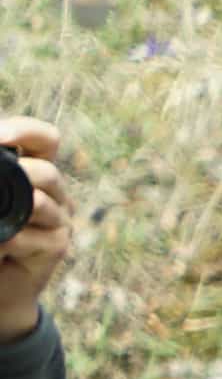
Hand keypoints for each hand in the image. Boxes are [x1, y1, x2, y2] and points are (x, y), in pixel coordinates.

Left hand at [0, 119, 70, 343]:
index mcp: (33, 171)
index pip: (44, 139)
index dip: (24, 131)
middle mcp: (53, 193)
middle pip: (47, 171)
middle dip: (21, 174)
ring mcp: (58, 221)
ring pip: (42, 204)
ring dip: (13, 210)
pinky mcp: (56, 248)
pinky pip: (31, 237)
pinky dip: (8, 240)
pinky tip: (0, 247)